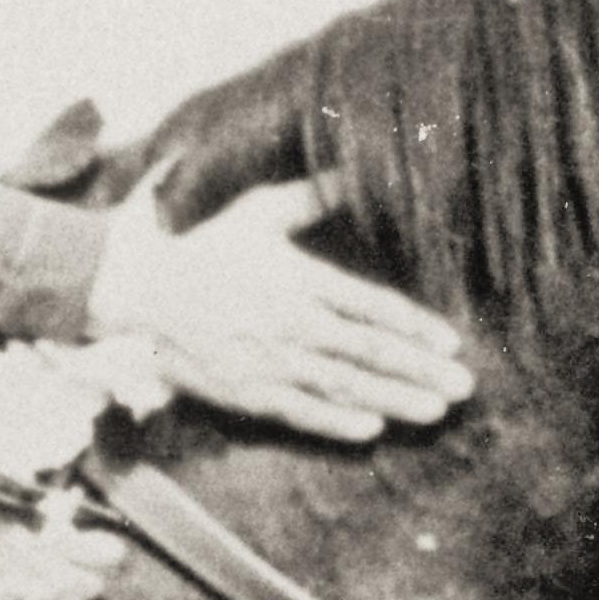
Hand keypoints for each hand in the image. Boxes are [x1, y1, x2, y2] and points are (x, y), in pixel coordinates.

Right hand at [89, 180, 479, 441]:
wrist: (134, 291)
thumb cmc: (200, 245)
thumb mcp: (257, 211)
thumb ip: (312, 197)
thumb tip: (356, 168)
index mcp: (298, 278)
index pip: (369, 306)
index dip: (414, 325)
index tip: (450, 341)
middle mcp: (290, 322)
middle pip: (367, 351)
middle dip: (420, 369)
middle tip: (464, 386)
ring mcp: (268, 361)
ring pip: (342, 384)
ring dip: (393, 399)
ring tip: (435, 410)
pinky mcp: (244, 391)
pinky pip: (298, 410)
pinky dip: (335, 421)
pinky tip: (372, 431)